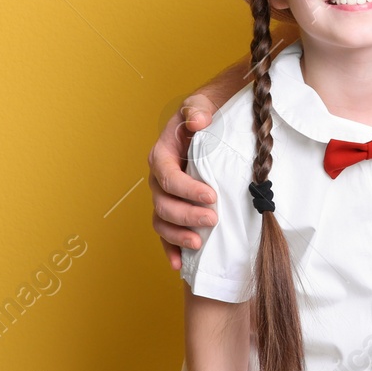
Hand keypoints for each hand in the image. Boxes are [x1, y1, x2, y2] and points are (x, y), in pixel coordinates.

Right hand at [148, 94, 219, 270]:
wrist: (209, 124)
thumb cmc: (205, 115)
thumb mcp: (201, 106)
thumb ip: (197, 109)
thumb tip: (197, 121)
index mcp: (162, 155)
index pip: (168, 176)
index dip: (187, 189)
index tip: (211, 196)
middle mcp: (158, 178)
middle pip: (163, 203)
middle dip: (186, 215)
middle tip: (213, 219)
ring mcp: (164, 196)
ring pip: (162, 221)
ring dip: (177, 235)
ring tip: (199, 243)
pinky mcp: (174, 210)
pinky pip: (166, 233)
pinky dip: (171, 249)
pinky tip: (180, 264)